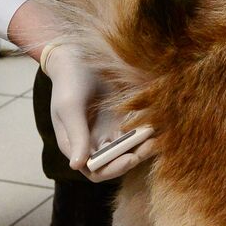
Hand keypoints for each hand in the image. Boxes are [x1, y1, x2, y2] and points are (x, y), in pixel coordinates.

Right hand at [42, 42, 155, 181]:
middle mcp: (93, 143)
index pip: (96, 170)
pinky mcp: (121, 119)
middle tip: (149, 146)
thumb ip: (76, 135)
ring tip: (156, 138)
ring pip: (129, 150)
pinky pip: (136, 132)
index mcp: (76, 146)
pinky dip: (145, 133)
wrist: (77, 55)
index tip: (130, 158)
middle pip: (116, 163)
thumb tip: (76, 165)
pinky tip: (156, 125)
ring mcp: (108, 131)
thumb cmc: (68, 82)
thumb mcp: (70, 108)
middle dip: (133, 158)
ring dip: (143, 148)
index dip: (113, 169)